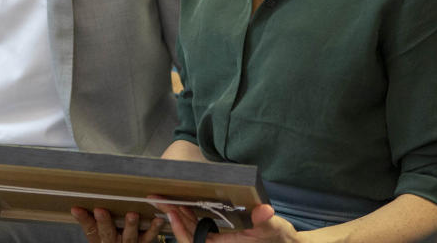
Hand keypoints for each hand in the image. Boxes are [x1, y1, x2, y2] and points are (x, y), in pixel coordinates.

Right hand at [71, 206, 164, 242]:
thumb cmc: (112, 240)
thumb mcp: (99, 234)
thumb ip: (90, 222)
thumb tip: (75, 208)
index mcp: (100, 240)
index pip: (89, 229)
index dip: (83, 219)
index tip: (76, 208)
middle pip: (107, 233)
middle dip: (104, 222)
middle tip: (101, 210)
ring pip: (129, 237)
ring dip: (130, 226)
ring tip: (132, 215)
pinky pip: (149, 237)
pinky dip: (154, 229)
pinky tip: (158, 219)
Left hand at [166, 204, 298, 242]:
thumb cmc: (279, 239)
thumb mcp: (274, 229)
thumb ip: (266, 222)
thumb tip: (264, 211)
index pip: (195, 240)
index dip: (180, 228)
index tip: (171, 211)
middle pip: (188, 234)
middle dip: (173, 216)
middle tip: (157, 198)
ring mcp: (219, 240)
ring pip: (192, 231)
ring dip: (179, 216)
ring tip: (167, 200)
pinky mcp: (222, 236)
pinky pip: (200, 228)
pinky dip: (190, 217)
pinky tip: (185, 206)